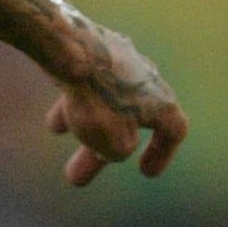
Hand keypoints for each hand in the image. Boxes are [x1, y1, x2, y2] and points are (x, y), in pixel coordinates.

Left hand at [46, 23, 186, 186]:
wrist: (70, 49)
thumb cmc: (97, 98)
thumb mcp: (113, 141)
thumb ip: (118, 150)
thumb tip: (111, 147)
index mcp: (161, 101)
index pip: (174, 130)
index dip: (162, 153)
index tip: (146, 172)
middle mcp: (146, 78)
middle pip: (128, 121)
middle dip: (100, 150)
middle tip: (77, 177)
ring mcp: (121, 61)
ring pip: (105, 102)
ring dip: (82, 125)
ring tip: (62, 141)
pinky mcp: (94, 51)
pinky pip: (88, 85)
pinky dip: (75, 104)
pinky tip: (53, 122)